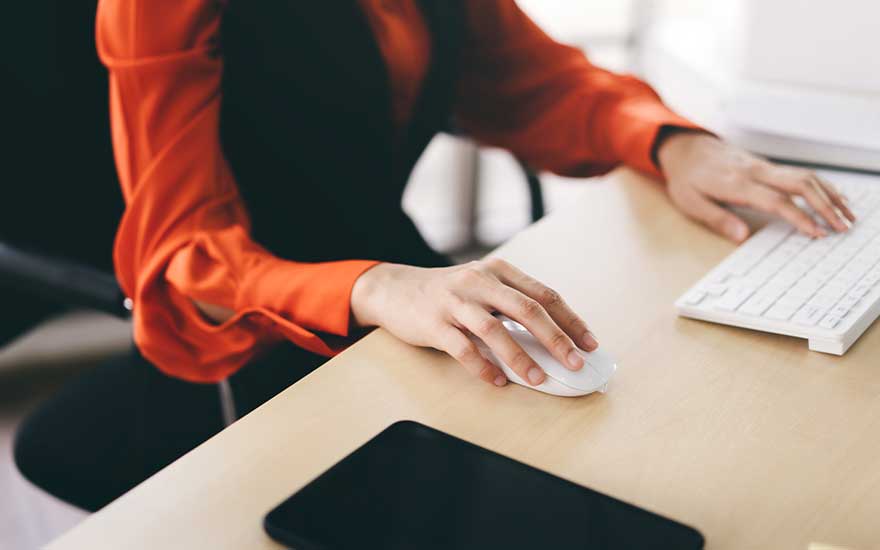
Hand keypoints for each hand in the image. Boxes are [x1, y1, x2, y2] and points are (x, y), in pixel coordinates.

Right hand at [350, 259, 597, 386]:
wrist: (394, 290)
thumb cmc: (447, 294)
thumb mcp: (482, 288)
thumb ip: (511, 306)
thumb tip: (553, 340)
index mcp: (498, 271)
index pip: (544, 294)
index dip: (570, 320)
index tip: (589, 343)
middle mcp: (478, 281)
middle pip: (526, 309)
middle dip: (555, 338)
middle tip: (574, 363)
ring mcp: (454, 301)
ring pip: (495, 330)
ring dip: (520, 357)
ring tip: (538, 378)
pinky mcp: (433, 323)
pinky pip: (462, 348)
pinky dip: (483, 367)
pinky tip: (497, 381)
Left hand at [657, 131, 855, 241]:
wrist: (686, 148)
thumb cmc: (687, 178)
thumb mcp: (691, 203)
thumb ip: (717, 219)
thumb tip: (742, 237)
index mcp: (737, 184)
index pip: (777, 201)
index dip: (800, 218)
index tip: (817, 233)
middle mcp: (756, 172)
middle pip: (801, 183)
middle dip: (826, 205)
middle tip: (843, 226)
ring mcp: (764, 167)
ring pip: (806, 176)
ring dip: (830, 194)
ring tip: (847, 216)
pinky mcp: (768, 166)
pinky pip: (800, 173)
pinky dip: (822, 186)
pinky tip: (835, 198)